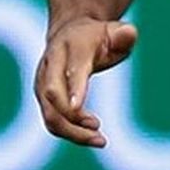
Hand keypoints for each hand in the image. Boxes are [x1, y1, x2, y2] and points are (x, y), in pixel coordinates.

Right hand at [35, 17, 138, 146]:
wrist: (71, 33)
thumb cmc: (99, 36)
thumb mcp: (116, 30)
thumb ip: (124, 34)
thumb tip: (128, 35)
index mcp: (72, 45)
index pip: (72, 69)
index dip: (73, 88)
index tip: (76, 108)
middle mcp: (51, 64)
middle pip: (53, 95)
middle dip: (71, 116)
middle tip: (97, 127)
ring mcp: (42, 82)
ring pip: (50, 113)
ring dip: (71, 131)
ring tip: (99, 139)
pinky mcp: (42, 97)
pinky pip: (51, 120)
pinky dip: (69, 132)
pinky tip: (90, 135)